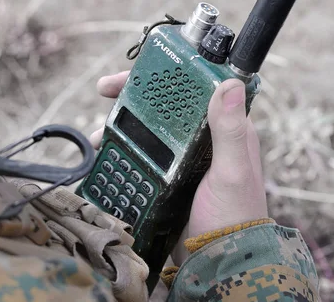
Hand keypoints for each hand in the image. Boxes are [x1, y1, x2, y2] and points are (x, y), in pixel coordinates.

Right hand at [91, 71, 266, 246]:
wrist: (218, 261)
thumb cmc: (234, 217)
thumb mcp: (231, 172)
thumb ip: (229, 130)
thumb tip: (227, 83)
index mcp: (225, 129)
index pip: (194, 89)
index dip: (164, 76)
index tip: (135, 73)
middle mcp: (204, 139)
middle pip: (164, 105)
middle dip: (132, 96)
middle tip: (103, 90)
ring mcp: (183, 158)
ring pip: (148, 129)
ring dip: (121, 126)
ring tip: (100, 134)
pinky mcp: (168, 176)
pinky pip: (142, 153)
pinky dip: (122, 149)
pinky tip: (106, 154)